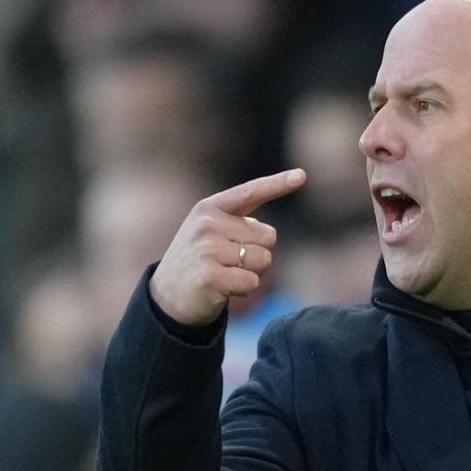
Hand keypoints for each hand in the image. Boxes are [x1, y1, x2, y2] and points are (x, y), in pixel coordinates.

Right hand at [149, 169, 306, 325]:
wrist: (168, 295)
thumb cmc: (200, 259)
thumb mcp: (211, 231)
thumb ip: (239, 224)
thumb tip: (269, 234)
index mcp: (210, 208)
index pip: (251, 192)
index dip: (278, 183)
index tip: (302, 175)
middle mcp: (207, 224)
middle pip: (269, 237)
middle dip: (257, 253)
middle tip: (229, 262)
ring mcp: (207, 249)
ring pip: (263, 260)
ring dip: (251, 272)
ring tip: (225, 273)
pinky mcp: (210, 276)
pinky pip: (252, 282)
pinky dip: (244, 289)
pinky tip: (222, 288)